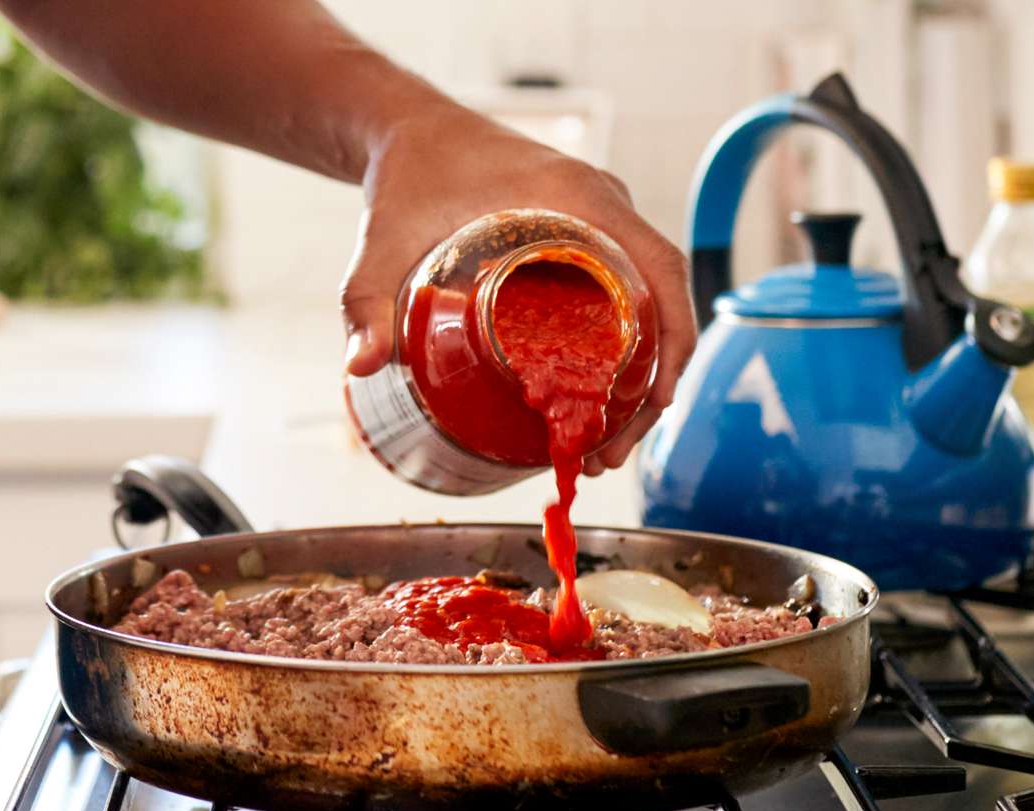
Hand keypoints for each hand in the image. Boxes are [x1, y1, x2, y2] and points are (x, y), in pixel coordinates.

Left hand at [341, 110, 696, 474]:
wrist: (410, 134)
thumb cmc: (407, 176)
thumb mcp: (383, 241)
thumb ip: (368, 301)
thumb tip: (361, 367)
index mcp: (578, 198)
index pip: (658, 268)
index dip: (672, 339)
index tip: (655, 403)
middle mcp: (602, 206)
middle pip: (661, 298)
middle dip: (652, 382)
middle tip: (609, 454)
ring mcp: (598, 220)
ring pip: (647, 301)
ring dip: (640, 373)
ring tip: (600, 445)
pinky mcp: (585, 236)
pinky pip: (624, 292)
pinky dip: (622, 348)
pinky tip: (592, 402)